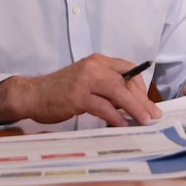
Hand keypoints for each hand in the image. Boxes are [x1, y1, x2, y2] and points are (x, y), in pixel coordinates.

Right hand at [0, 54, 161, 126]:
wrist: (33, 93)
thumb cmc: (61, 90)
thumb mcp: (88, 81)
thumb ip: (107, 87)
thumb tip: (131, 103)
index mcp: (99, 61)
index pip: (129, 69)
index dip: (141, 86)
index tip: (146, 102)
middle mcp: (95, 66)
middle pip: (127, 81)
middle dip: (142, 99)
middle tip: (153, 114)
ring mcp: (86, 80)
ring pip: (118, 92)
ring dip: (134, 108)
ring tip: (144, 120)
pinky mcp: (78, 95)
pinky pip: (104, 106)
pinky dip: (116, 117)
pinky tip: (123, 125)